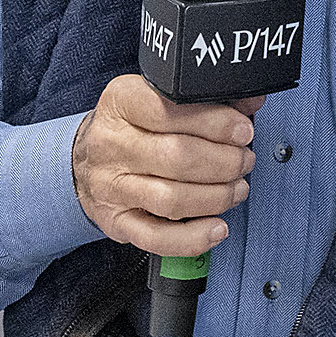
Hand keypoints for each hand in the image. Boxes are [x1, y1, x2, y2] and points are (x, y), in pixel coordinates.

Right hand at [71, 75, 258, 256]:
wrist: (85, 159)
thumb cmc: (131, 127)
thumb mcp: (157, 98)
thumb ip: (204, 99)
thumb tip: (250, 102)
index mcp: (120, 103)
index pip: (170, 110)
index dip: (216, 123)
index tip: (241, 131)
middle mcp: (111, 144)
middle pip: (178, 157)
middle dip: (224, 162)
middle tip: (243, 161)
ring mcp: (111, 186)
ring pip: (172, 199)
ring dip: (216, 197)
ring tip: (235, 189)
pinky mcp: (116, 221)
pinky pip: (157, 238)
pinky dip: (193, 238)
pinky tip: (216, 227)